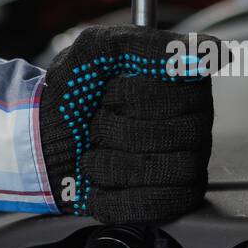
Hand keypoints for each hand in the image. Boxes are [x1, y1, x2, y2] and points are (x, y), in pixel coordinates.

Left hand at [39, 25, 215, 223]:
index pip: (187, 90)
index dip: (136, 93)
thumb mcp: (97, 49)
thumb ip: (147, 43)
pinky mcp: (173, 198)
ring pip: (171, 169)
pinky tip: (101, 183)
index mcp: (185, 82)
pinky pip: (161, 204)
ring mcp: (188, 161)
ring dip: (115, 163)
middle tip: (98, 122)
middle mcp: (195, 121)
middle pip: (182, 132)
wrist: (41, 141)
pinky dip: (119, 196)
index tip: (109, 89)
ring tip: (95, 154)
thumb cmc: (73, 92)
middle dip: (120, 129)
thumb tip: (206, 55)